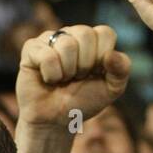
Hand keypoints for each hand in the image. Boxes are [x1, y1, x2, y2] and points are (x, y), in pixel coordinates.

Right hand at [16, 24, 130, 130]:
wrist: (56, 120)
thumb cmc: (82, 101)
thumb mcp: (111, 89)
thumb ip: (122, 70)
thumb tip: (112, 54)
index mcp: (93, 39)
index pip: (105, 33)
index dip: (101, 58)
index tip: (94, 73)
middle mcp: (71, 34)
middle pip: (85, 34)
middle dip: (84, 65)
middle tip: (76, 78)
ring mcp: (50, 39)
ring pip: (66, 44)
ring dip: (67, 72)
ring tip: (62, 79)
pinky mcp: (31, 48)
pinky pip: (47, 55)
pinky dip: (51, 74)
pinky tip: (48, 79)